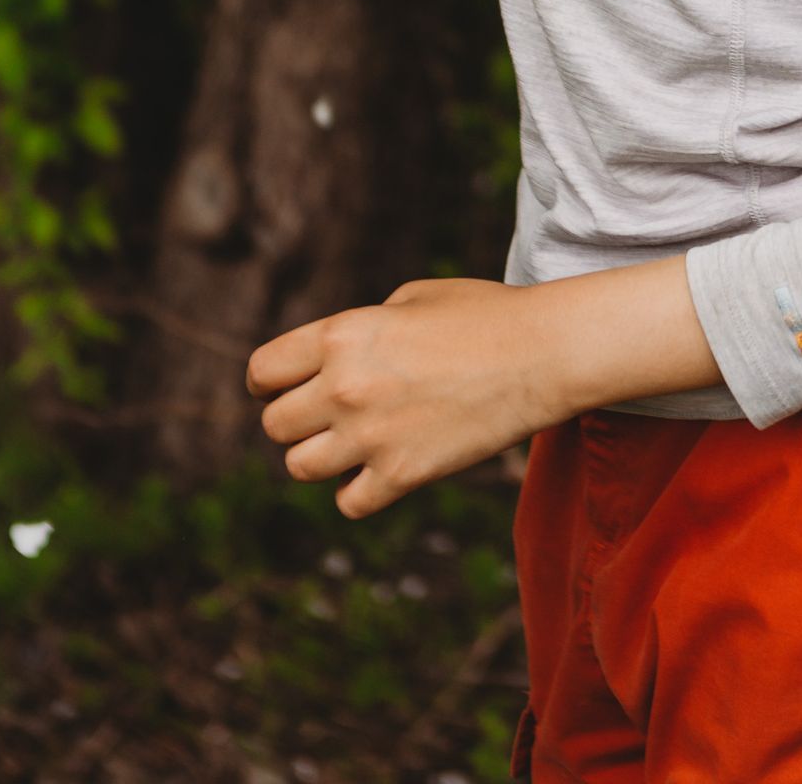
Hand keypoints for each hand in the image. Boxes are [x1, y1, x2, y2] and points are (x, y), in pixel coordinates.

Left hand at [248, 277, 561, 518]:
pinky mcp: (401, 477)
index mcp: (341, 334)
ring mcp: (370, 436)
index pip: (262, 372)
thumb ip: (360, 330)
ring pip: (300, 468)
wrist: (539, 354)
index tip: (282, 387)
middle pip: (274, 425)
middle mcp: (344, 387)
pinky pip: (347, 502)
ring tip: (350, 443)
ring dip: (320, 456)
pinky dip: (358, 490)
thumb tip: (332, 362)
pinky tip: (379, 469)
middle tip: (326, 415)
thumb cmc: (480, 315)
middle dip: (294, 420)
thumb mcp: (409, 298)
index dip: (268, 382)